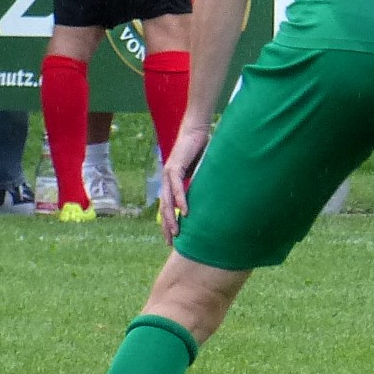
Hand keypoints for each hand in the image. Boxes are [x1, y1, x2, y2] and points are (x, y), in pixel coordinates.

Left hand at [158, 121, 210, 241]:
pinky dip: (180, 200)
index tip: (172, 237)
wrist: (195, 131)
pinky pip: (177, 187)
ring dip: (171, 217)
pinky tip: (184, 212)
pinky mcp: (175, 167)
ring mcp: (168, 173)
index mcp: (171, 182)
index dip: (168, 222)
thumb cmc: (199, 150)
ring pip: (167, 200)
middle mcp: (166, 179)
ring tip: (176, 232)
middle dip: (166, 226)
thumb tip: (209, 200)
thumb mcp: (199, 173)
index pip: (167, 206)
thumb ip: (198, 186)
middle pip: (164, 207)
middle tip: (170, 242)